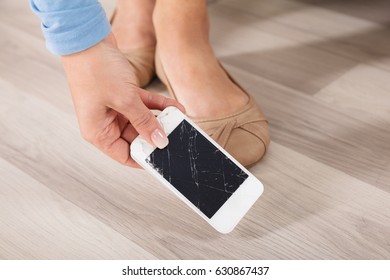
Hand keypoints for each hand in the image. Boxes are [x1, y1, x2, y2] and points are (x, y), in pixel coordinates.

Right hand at [61, 33, 184, 166]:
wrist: (88, 36)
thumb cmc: (96, 69)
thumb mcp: (125, 100)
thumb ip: (144, 122)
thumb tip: (160, 141)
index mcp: (98, 132)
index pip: (124, 155)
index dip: (144, 158)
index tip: (164, 159)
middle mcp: (105, 123)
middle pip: (136, 138)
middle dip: (156, 136)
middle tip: (176, 136)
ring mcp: (114, 108)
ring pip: (142, 120)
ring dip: (160, 119)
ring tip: (179, 120)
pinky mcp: (122, 94)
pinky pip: (144, 105)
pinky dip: (159, 105)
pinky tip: (175, 107)